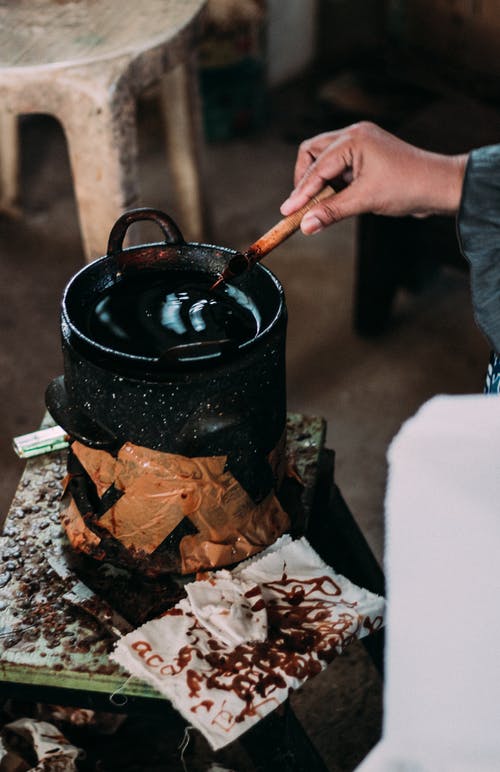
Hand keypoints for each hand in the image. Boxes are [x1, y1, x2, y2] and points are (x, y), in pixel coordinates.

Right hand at [280, 122, 467, 233]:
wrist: (440, 187)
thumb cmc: (408, 187)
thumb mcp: (366, 201)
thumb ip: (331, 212)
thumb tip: (305, 226)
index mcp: (354, 139)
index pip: (316, 166)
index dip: (301, 192)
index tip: (287, 212)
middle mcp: (354, 135)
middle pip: (312, 152)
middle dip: (305, 179)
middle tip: (303, 205)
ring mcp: (360, 144)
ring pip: (323, 159)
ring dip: (318, 182)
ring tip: (320, 205)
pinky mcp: (365, 156)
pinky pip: (338, 167)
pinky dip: (331, 184)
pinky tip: (333, 200)